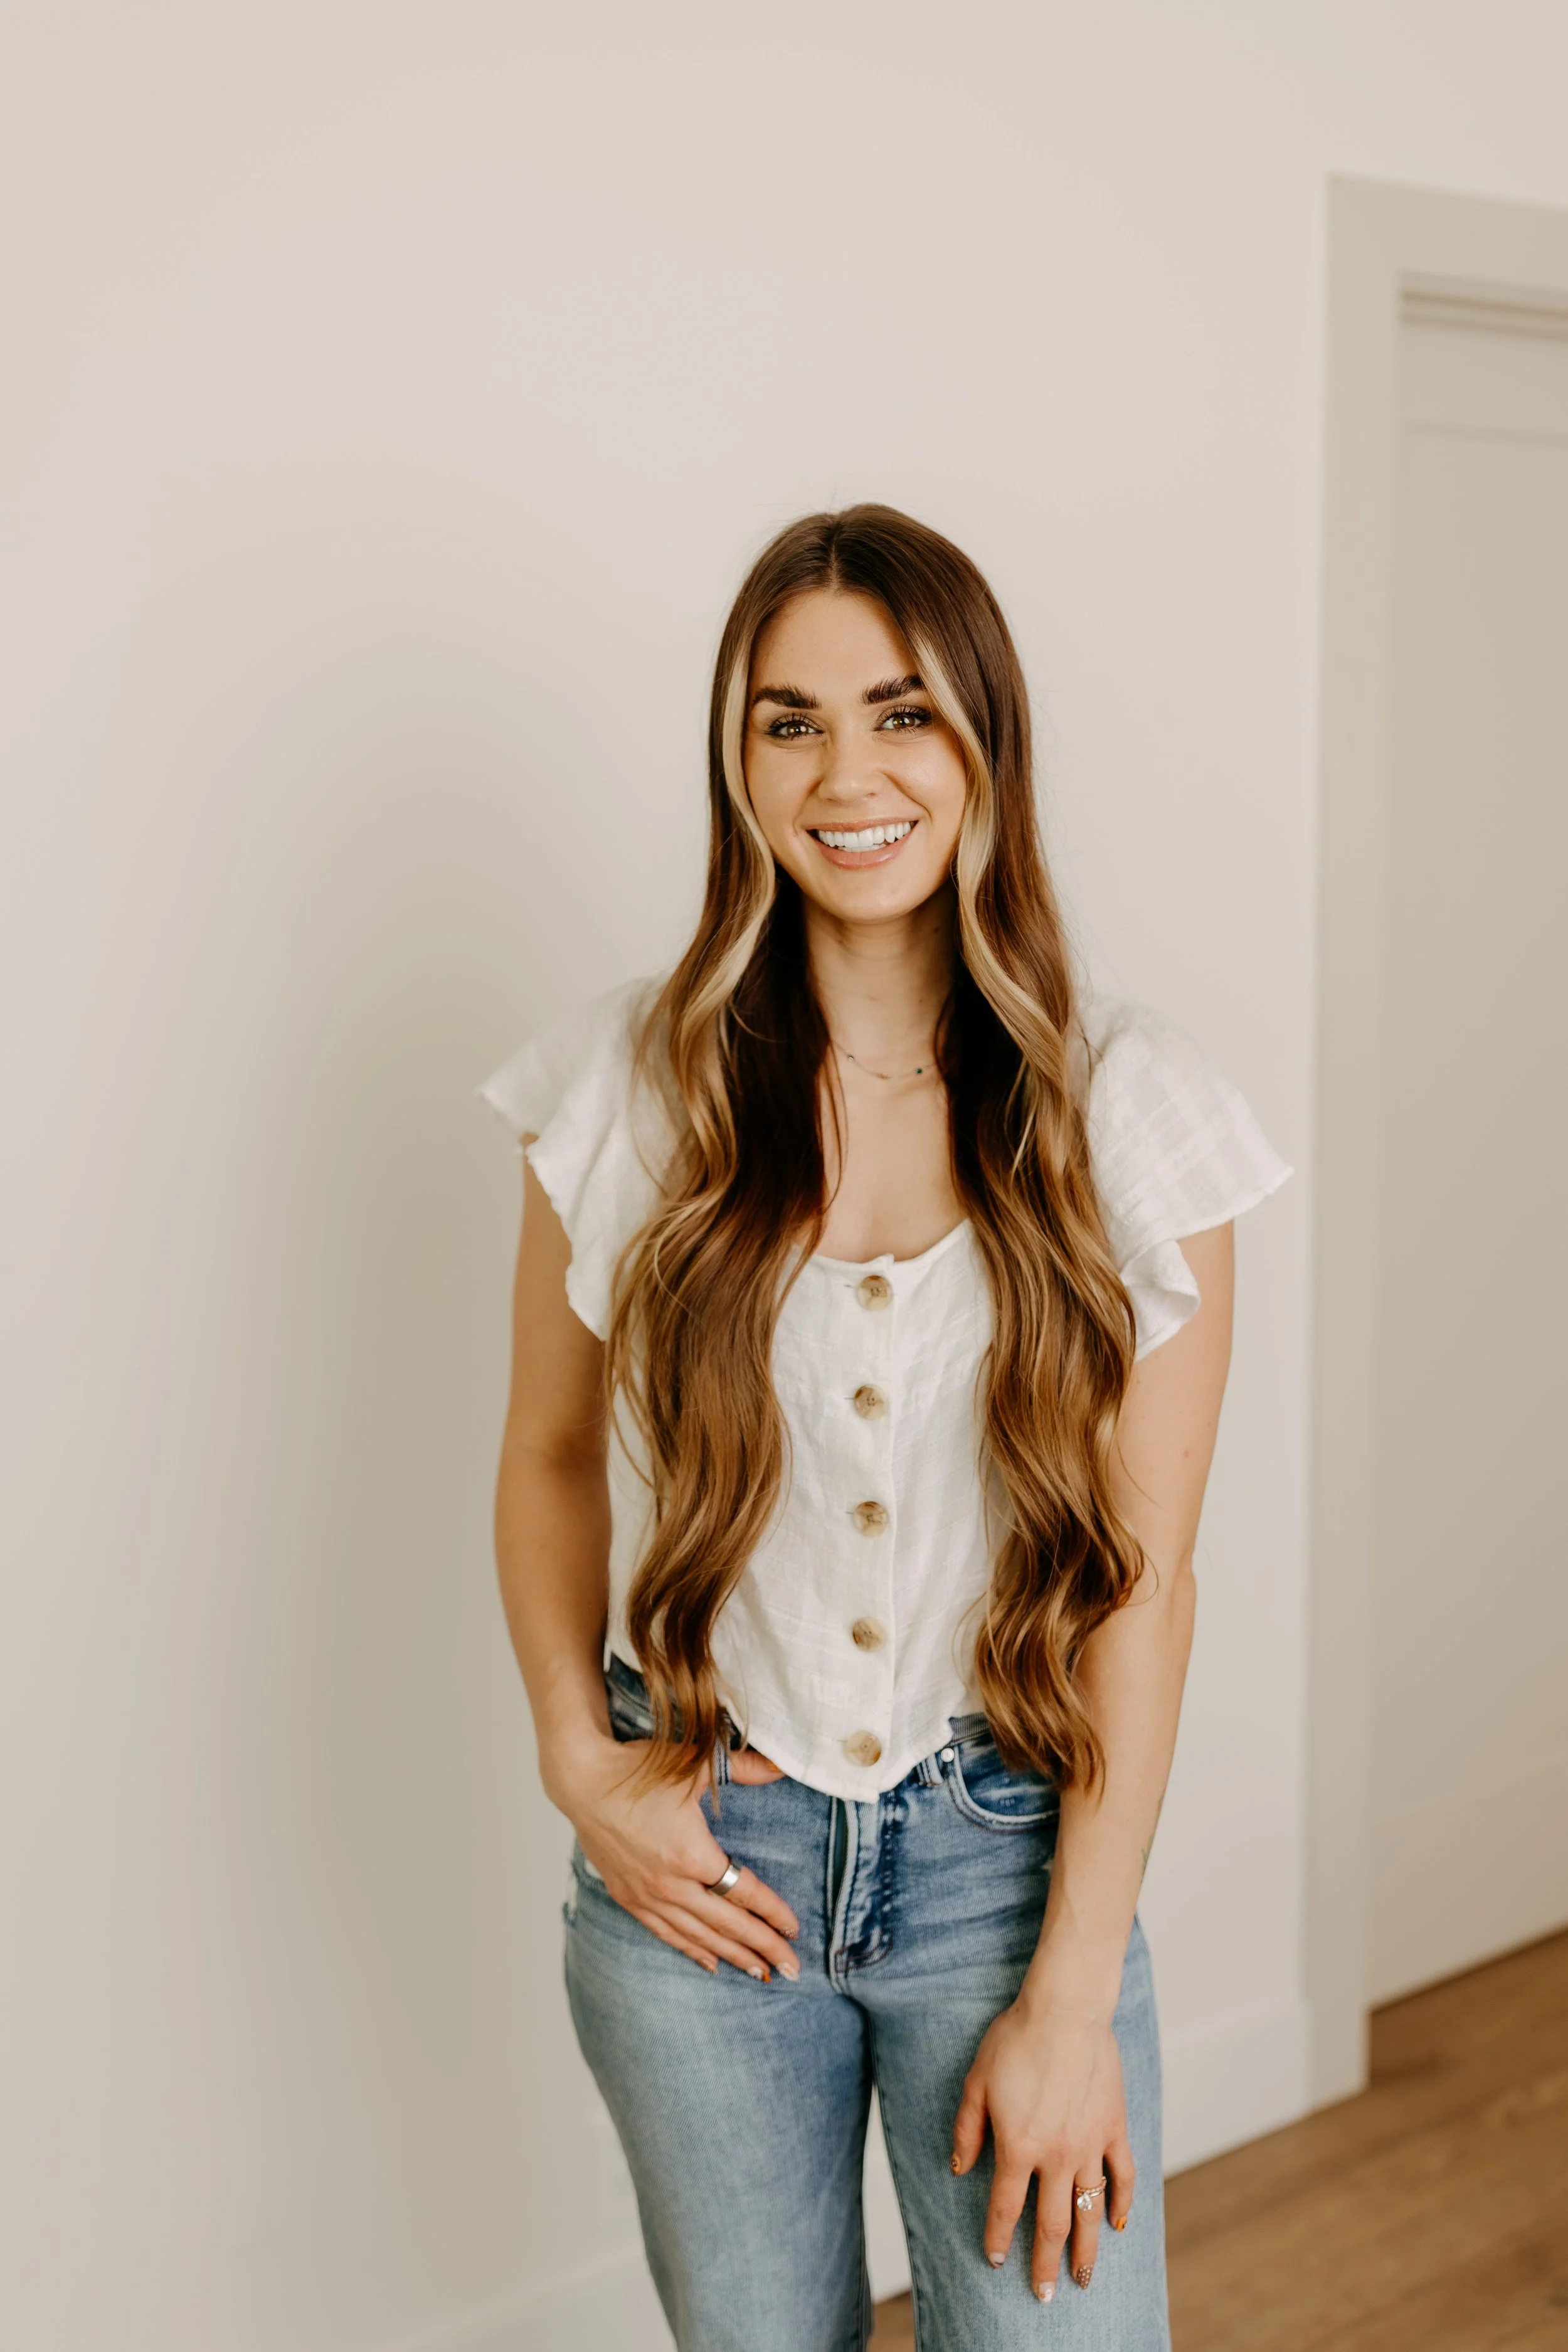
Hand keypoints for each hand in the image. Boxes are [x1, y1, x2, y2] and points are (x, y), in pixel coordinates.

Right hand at [566, 1734, 800, 1980]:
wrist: (583, 1780)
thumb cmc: (639, 1770)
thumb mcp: (696, 1765)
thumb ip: (745, 1768)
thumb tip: (783, 1765)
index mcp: (692, 1854)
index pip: (743, 1892)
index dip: (772, 1912)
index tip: (795, 1930)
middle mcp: (671, 1884)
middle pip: (726, 1924)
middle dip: (762, 1947)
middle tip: (791, 1969)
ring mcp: (647, 1895)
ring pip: (698, 1935)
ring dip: (732, 1956)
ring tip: (760, 1974)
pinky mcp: (627, 1897)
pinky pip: (666, 1933)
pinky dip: (691, 1950)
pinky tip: (711, 1964)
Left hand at [951, 1992, 1133, 2299]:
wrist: (1065, 2011)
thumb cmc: (1015, 2040)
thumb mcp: (976, 2082)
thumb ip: (967, 2129)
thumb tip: (960, 2169)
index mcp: (1018, 2147)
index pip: (1006, 2208)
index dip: (999, 2238)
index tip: (996, 2261)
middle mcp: (1056, 2155)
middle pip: (1051, 2224)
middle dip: (1046, 2263)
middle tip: (1045, 2295)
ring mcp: (1089, 2144)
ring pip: (1089, 2210)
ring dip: (1086, 2250)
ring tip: (1082, 2279)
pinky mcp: (1113, 2127)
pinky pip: (1122, 2175)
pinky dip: (1122, 2203)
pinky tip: (1118, 2225)